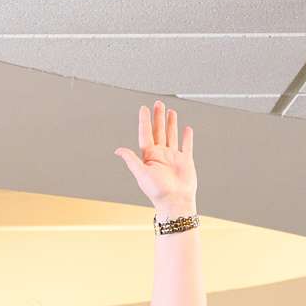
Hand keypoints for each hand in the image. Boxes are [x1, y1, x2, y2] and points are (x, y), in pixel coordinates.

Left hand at [115, 100, 196, 216]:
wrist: (175, 201)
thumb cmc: (157, 191)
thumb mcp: (141, 174)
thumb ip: (131, 160)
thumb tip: (118, 150)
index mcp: (149, 157)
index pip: (146, 134)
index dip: (144, 121)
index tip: (143, 109)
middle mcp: (161, 155)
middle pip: (159, 131)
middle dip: (158, 117)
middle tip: (158, 104)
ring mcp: (173, 157)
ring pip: (172, 135)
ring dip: (171, 123)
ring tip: (170, 111)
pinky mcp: (185, 161)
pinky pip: (186, 146)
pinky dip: (187, 137)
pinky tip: (186, 129)